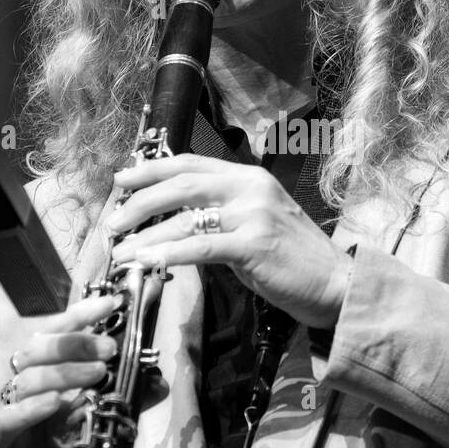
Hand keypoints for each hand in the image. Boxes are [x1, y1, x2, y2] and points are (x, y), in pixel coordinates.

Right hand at [0, 293, 121, 447]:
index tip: (112, 303)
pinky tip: (56, 402)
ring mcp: (5, 411)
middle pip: (38, 348)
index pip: (56, 332)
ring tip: (97, 373)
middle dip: (75, 342)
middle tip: (110, 348)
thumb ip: (124, 399)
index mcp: (43, 373)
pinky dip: (32, 408)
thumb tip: (158, 381)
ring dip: (64, 372)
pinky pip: (9, 419)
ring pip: (26, 379)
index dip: (81, 315)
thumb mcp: (98, 421)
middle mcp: (20, 385)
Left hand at [107, 154, 352, 329]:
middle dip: (139, 202)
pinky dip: (168, 255)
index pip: (191, 164)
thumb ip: (221, 217)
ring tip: (121, 253)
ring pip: (185, 219)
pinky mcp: (255, 245)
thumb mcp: (256, 225)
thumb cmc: (293, 260)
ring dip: (145, 237)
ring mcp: (254, 215)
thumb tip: (173, 225)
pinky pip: (200, 247)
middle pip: (182, 185)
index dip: (152, 169)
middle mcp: (251, 188)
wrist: (335, 284)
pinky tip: (147, 263)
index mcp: (249, 178)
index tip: (121, 179)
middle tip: (113, 222)